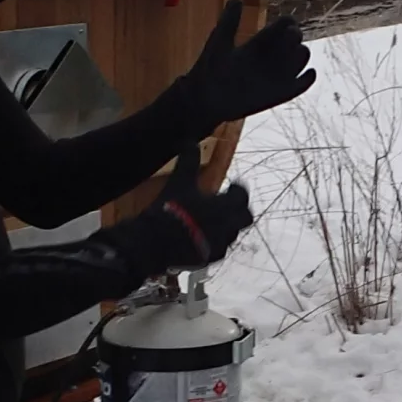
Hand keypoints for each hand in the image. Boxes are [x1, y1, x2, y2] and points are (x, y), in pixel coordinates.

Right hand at [128, 168, 253, 269]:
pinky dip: (212, 242)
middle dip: (238, 211)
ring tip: (211, 221)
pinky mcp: (207, 260)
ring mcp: (219, 246)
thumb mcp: (180, 181)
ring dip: (225, 227)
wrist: (156, 242)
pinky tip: (200, 238)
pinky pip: (217, 250)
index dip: (238, 189)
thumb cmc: (172, 208)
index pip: (243, 196)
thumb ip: (188, 161)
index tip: (231, 186)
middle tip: (226, 205)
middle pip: (245, 218)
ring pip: (231, 235)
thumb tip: (190, 140)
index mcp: (226, 206)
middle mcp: (228, 227)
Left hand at [182, 0, 314, 125]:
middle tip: (289, 37)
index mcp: (259, 42)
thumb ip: (229, 21)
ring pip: (301, 58)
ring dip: (302, 54)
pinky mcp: (280, 93)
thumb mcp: (220, 40)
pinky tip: (307, 73)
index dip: (288, 22)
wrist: (206, 99)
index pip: (284, 25)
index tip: (285, 24)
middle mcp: (270, 56)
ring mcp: (276, 74)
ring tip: (292, 56)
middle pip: (295, 40)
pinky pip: (302, 84)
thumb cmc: (210, 68)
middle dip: (296, 36)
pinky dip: (308, 78)